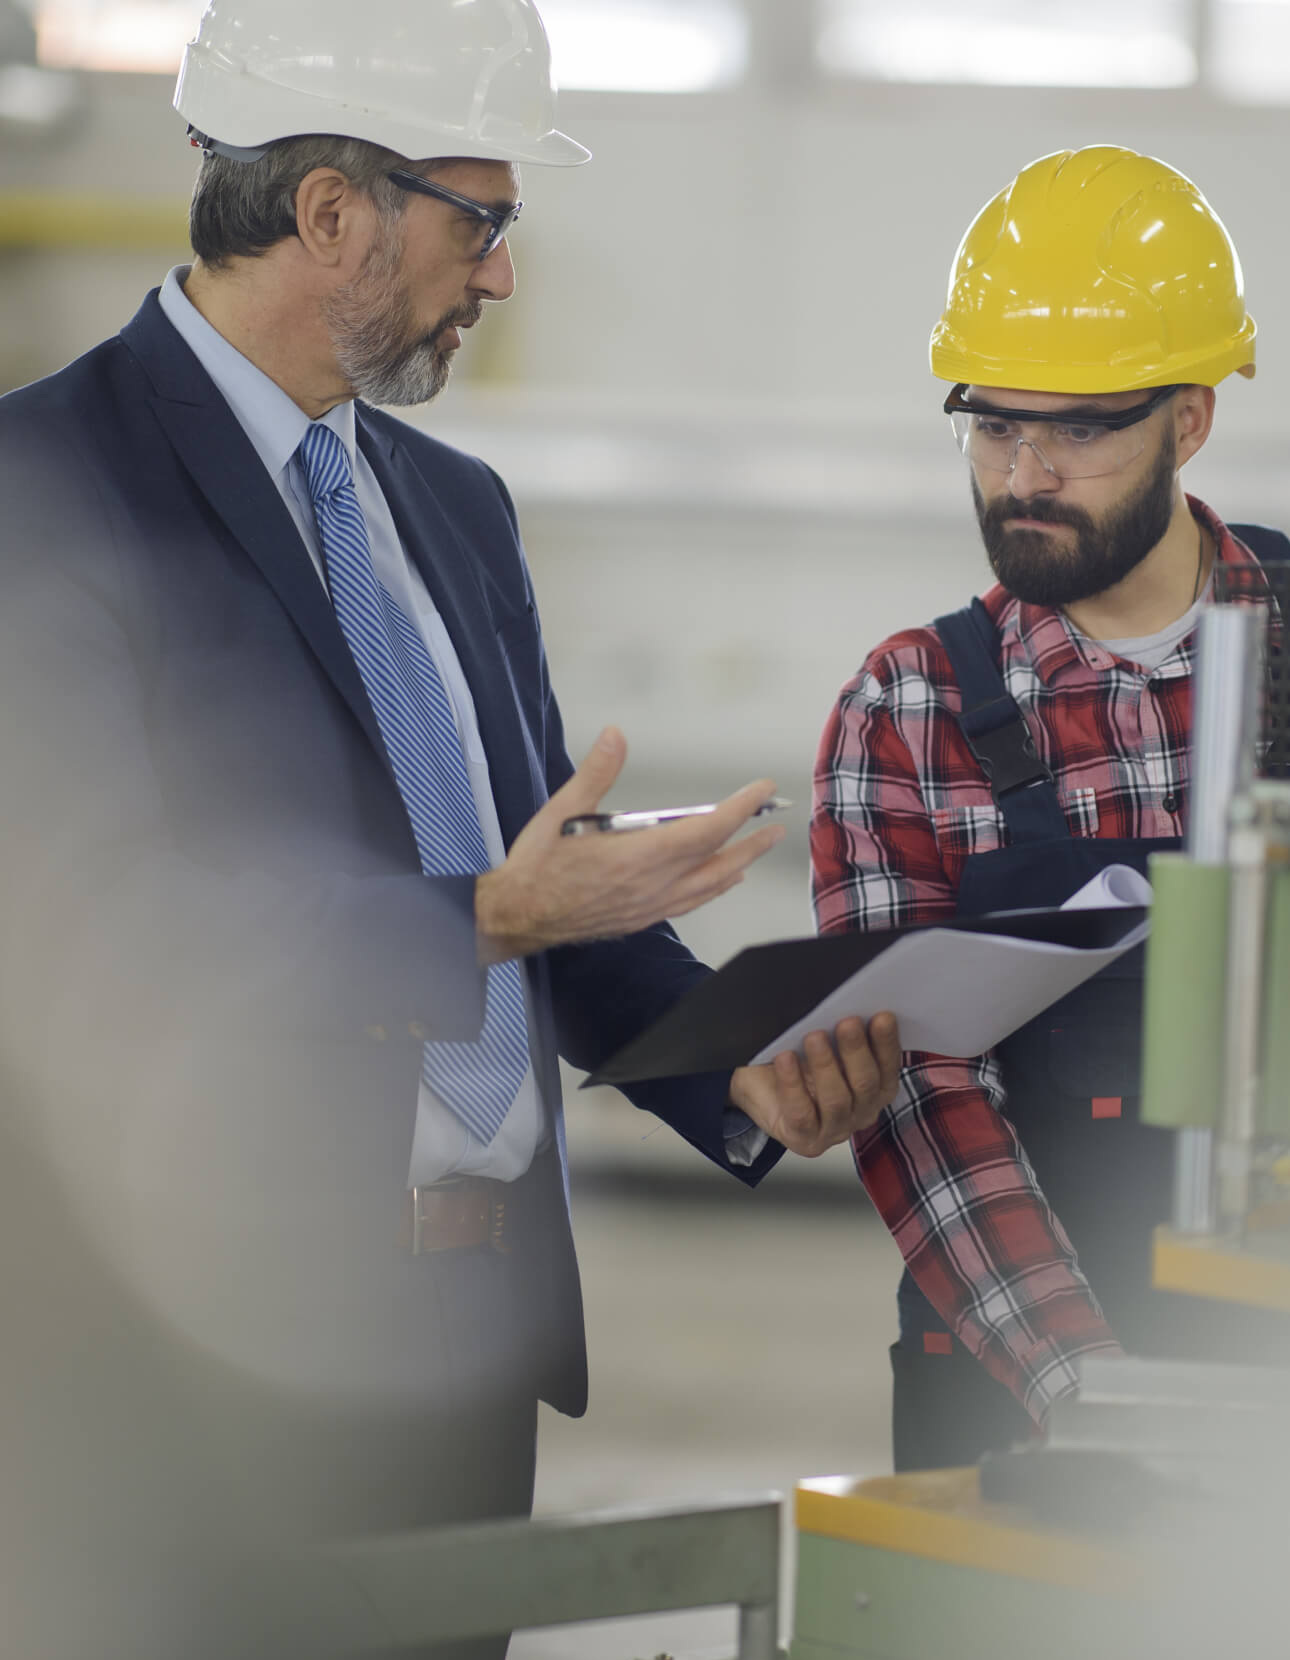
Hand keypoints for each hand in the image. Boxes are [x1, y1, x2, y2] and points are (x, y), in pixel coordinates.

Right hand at [475, 726, 784, 962]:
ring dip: (738, 866)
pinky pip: (691, 903)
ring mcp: (651, 905)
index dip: (740, 809)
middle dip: (750, 841)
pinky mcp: (642, 918)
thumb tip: (616, 734)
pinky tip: (719, 883)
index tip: (761, 790)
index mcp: (641, 855)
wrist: (518, 915)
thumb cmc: (539, 863)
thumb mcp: (563, 810)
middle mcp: (655, 884)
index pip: (707, 830)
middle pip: (719, 861)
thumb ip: (596, 772)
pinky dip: (713, 889)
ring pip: (709, 886)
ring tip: (755, 853)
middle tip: (776, 825)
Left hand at [729, 1014, 900, 1155]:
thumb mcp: (823, 1041)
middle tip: (847, 1022)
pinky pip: (801, 1113)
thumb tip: (850, 1002)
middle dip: (857, 1050)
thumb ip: (841, 1029)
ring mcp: (835, 1130)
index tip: (882, 1016)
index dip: (887, 1042)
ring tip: (814, 1037)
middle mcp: (862, 1112)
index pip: (889, 1067)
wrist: (759, 1087)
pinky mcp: (806, 1139)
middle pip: (866, 1084)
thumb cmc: (798, 1061)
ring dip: (826, 1066)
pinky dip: (792, 1083)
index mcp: (876, 1088)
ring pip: (837, 1100)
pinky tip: (785, 1059)